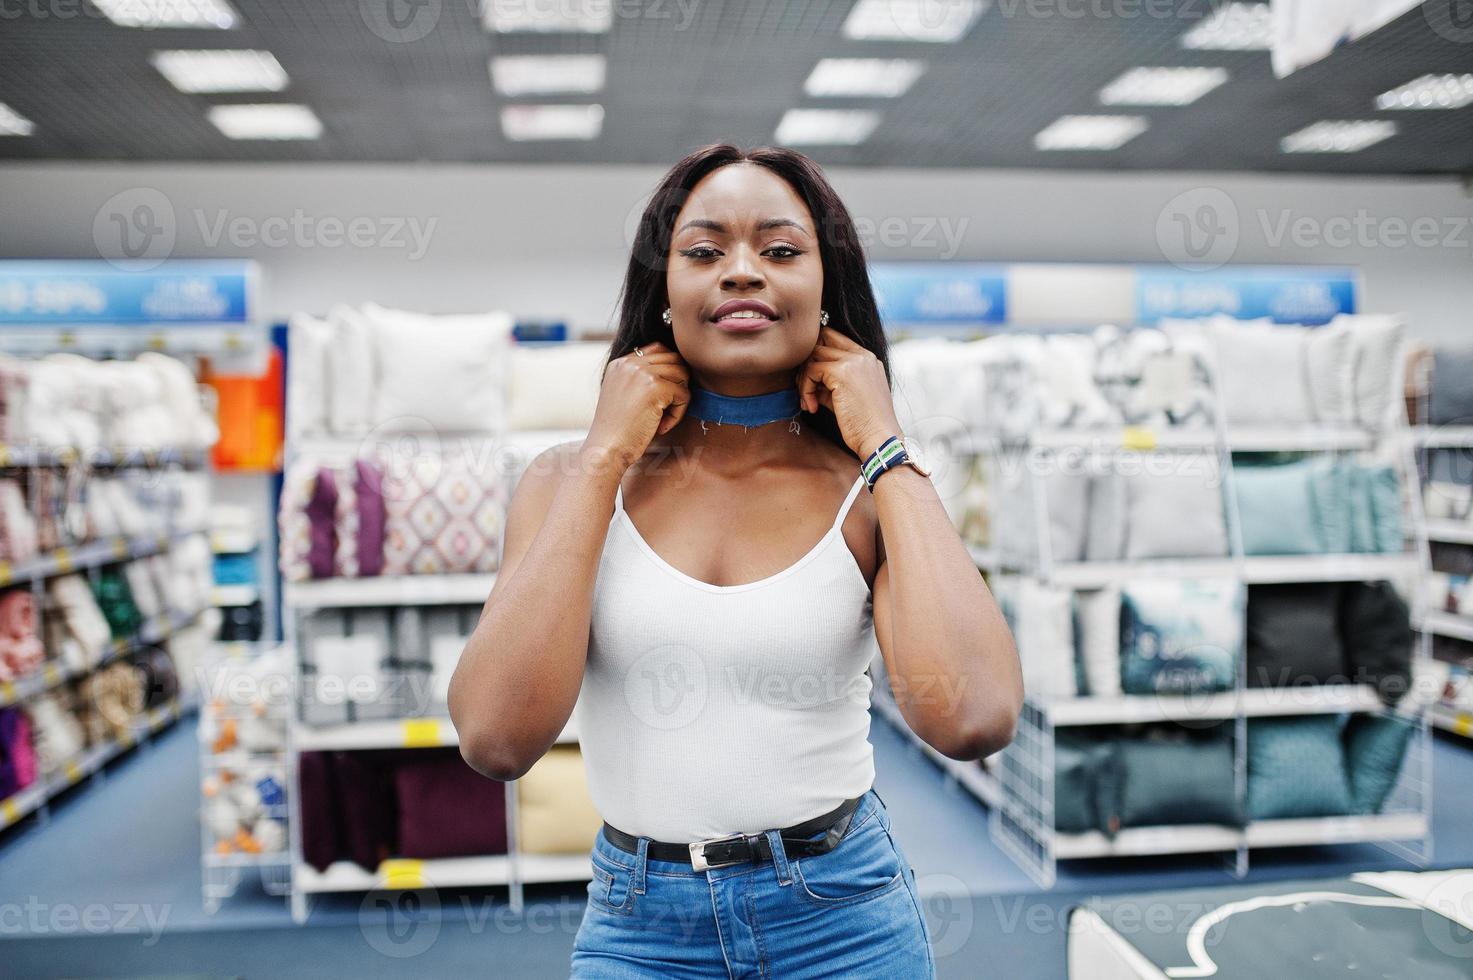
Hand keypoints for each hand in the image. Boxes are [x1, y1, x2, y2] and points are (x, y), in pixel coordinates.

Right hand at [583, 342, 690, 471]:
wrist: (605, 451)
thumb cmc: (617, 432)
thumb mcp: (623, 395)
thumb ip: (641, 379)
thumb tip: (679, 369)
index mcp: (620, 363)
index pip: (658, 349)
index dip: (669, 371)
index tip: (662, 397)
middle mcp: (630, 363)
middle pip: (674, 359)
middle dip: (677, 384)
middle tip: (665, 410)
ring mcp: (642, 373)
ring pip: (682, 375)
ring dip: (678, 400)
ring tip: (662, 419)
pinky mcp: (655, 387)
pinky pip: (684, 394)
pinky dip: (678, 414)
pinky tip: (661, 427)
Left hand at [795, 327, 901, 458]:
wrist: (880, 439)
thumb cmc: (865, 425)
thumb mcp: (846, 397)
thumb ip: (830, 383)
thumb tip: (808, 380)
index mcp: (867, 359)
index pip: (835, 339)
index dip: (816, 355)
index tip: (812, 381)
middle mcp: (862, 355)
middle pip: (821, 339)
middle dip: (807, 362)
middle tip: (804, 389)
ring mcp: (853, 361)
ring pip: (813, 355)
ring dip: (804, 379)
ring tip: (807, 402)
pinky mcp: (842, 372)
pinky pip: (811, 370)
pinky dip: (805, 389)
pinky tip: (812, 408)